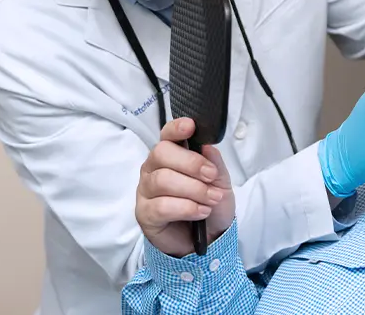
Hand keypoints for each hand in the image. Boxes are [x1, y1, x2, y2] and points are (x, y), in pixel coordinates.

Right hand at [136, 118, 234, 256]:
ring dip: (194, 189)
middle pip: (161, 153)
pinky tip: (201, 212)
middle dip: (191, 163)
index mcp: (171, 155)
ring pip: (163, 180)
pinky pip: (161, 206)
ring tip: (212, 199)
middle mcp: (153, 169)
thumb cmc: (210, 202)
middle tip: (211, 176)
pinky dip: (186, 208)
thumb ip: (214, 163)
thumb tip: (207, 146)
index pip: (167, 135)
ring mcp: (146, 191)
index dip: (176, 129)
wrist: (208, 237)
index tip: (191, 127)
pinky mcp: (144, 214)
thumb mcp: (220, 181)